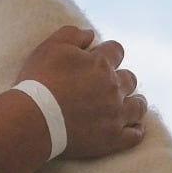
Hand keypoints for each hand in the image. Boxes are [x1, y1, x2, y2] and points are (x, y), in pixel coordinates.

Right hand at [15, 25, 146, 159]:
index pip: (116, 50)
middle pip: (129, 78)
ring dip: (134, 103)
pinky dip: (135, 130)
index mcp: (100, 64)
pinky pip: (134, 135)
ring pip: (138, 106)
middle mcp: (114, 87)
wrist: (34, 119)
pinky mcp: (113, 138)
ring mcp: (116, 114)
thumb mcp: (49, 47)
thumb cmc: (39, 81)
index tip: (99, 58)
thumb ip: (71, 34)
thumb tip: (90, 33)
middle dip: (120, 78)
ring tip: (127, 105)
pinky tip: (131, 128)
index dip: (108, 53)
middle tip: (107, 85)